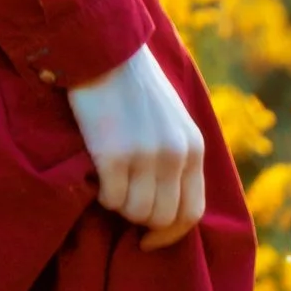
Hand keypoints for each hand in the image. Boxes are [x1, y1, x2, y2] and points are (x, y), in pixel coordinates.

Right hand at [64, 43, 207, 249]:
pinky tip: (96, 174)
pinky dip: (101, 195)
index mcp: (194, 146)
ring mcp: (146, 155)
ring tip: (109, 181)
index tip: (148, 240)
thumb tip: (167, 200)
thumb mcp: (172, 118)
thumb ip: (177, 153)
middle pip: (161, 217)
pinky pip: (111, 199)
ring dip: (118, 205)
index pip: (191, 212)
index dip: (169, 234)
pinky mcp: (114, 154)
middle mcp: (175, 154)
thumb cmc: (133, 84)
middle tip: (121, 199)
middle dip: (140, 219)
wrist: (104, 50)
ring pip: (135, 213)